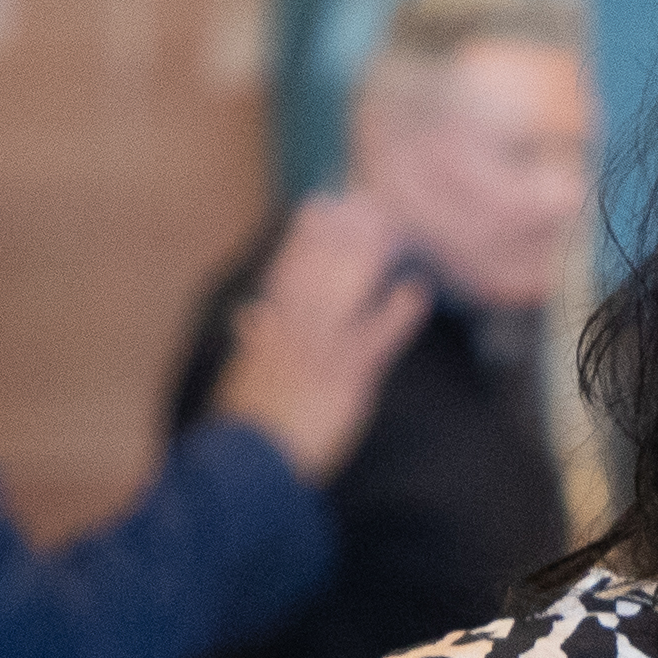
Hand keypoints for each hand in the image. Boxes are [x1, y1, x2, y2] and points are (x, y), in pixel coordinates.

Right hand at [214, 193, 430, 482]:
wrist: (249, 462)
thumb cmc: (245, 428)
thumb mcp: (241, 377)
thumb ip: (253, 342)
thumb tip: (250, 314)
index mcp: (268, 329)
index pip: (287, 270)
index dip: (305, 234)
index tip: (318, 203)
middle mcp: (293, 329)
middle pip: (320, 267)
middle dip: (343, 230)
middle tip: (364, 195)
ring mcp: (320, 349)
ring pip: (346, 289)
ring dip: (368, 255)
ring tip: (390, 224)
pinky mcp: (344, 376)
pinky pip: (376, 338)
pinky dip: (397, 314)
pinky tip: (416, 291)